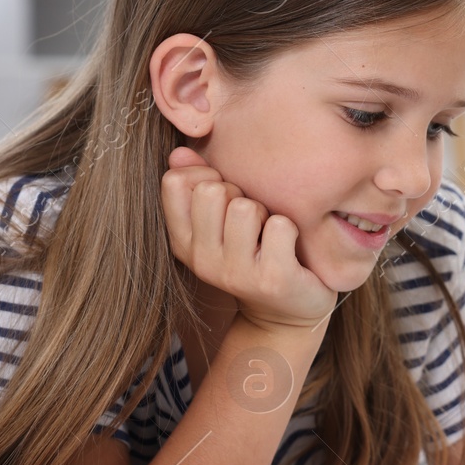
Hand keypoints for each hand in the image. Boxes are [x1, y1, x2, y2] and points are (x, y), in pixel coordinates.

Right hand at [161, 146, 337, 332]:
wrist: (286, 313)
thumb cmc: (254, 253)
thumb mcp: (218, 223)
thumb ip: (197, 184)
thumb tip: (179, 151)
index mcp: (182, 241)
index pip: (174, 182)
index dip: (204, 175)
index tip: (224, 195)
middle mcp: (201, 260)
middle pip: (211, 190)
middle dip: (238, 193)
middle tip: (251, 219)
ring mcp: (235, 273)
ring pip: (245, 207)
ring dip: (265, 213)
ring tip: (268, 235)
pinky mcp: (272, 279)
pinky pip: (279, 226)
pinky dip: (290, 229)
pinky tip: (289, 249)